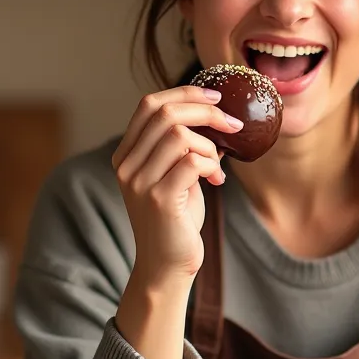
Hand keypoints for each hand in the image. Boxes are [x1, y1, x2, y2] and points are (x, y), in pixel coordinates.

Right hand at [112, 86, 241, 285]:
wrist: (167, 265)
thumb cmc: (176, 220)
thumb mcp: (174, 177)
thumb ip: (182, 148)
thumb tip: (214, 117)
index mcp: (126, 155)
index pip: (149, 104)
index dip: (184, 93)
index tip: (216, 96)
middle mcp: (126, 165)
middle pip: (165, 113)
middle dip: (207, 112)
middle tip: (233, 124)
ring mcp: (139, 183)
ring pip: (180, 136)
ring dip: (209, 146)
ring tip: (216, 166)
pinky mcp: (159, 199)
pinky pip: (192, 161)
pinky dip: (211, 164)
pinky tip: (216, 180)